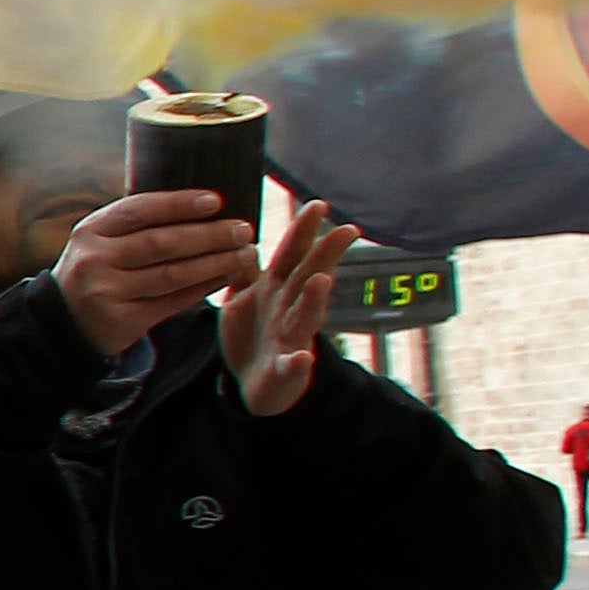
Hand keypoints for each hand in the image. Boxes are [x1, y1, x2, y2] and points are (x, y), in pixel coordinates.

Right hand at [53, 187, 257, 355]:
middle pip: (162, 243)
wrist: (61, 321)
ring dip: (215, 263)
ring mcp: (107, 292)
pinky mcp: (123, 320)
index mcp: (90, 231)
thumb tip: (204, 207)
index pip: (140, 210)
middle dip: (209, 235)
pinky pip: (173, 301)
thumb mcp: (101, 240)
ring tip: (244, 254)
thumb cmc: (95, 271)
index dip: (179, 204)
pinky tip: (224, 277)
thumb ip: (139, 224)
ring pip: (172, 274)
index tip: (216, 201)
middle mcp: (95, 260)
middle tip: (243, 230)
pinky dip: (203, 288)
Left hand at [219, 198, 355, 417]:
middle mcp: (289, 308)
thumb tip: (242, 237)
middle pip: (309, 277)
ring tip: (322, 281)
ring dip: (314, 299)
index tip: (317, 205)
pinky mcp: (286, 368)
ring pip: (305, 316)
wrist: (253, 384)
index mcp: (277, 289)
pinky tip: (300, 358)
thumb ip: (246, 270)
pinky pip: (292, 365)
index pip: (293, 254)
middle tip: (346, 231)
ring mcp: (291, 338)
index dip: (303, 231)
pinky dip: (296, 362)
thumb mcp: (245, 298)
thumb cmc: (255, 334)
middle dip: (326, 255)